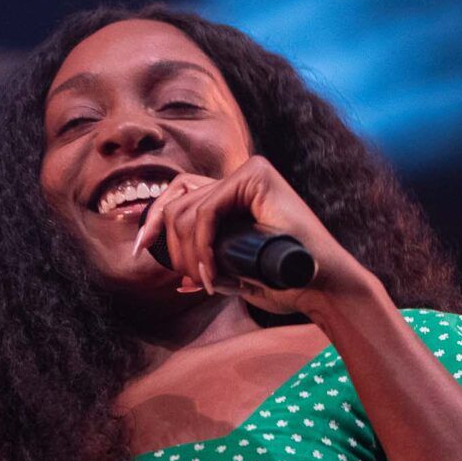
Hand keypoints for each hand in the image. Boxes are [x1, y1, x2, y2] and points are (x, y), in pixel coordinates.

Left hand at [133, 155, 375, 313]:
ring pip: (187, 209)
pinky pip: (206, 211)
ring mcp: (248, 173)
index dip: (152, 221)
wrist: (322, 288)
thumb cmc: (284, 284)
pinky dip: (201, 246)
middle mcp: (239, 178)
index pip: (176, 196)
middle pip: (175, 201)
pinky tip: (212, 274)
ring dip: (188, 253)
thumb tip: (178, 281)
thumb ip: (210, 269)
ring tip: (208, 281)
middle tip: (190, 279)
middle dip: (170, 245)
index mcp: (232, 195)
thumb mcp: (234, 275)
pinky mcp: (257, 177)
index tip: (139, 250)